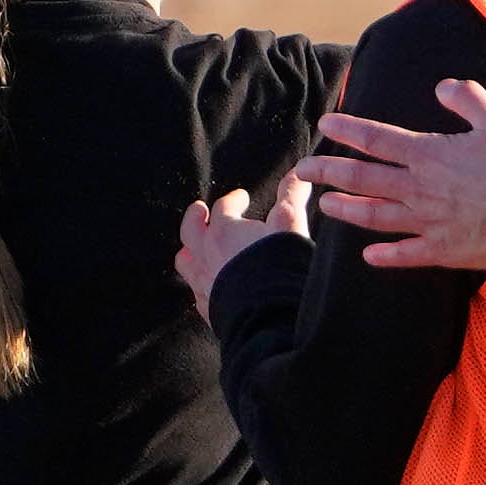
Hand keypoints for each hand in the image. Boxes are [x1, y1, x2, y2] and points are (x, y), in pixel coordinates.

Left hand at [175, 179, 304, 317]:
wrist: (273, 311)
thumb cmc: (280, 265)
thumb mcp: (290, 225)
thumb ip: (291, 197)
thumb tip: (299, 173)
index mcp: (225, 230)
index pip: (224, 206)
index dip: (233, 200)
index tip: (241, 198)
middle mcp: (207, 253)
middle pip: (191, 228)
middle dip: (196, 216)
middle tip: (200, 210)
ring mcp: (204, 281)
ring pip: (186, 261)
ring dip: (189, 250)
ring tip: (193, 246)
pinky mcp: (209, 307)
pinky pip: (196, 292)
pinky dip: (200, 284)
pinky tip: (207, 284)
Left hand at [296, 78, 485, 269]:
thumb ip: (466, 99)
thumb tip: (442, 87)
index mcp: (429, 155)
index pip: (376, 139)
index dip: (348, 131)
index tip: (325, 126)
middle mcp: (419, 188)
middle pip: (362, 179)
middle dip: (327, 172)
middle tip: (302, 170)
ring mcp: (428, 222)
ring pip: (375, 216)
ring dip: (346, 210)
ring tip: (325, 206)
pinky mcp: (443, 250)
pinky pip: (407, 254)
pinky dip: (385, 256)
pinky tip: (368, 256)